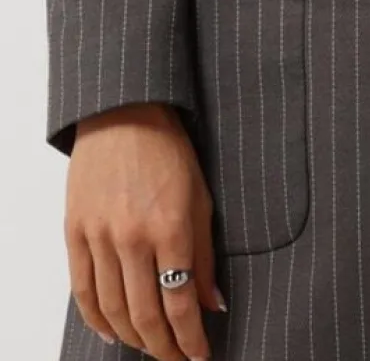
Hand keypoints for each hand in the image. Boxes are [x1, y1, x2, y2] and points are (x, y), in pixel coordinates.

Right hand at [65, 102, 224, 359]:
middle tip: (177, 359)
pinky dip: (97, 320)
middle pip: (146, 315)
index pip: (181, 303)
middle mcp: (133, 237)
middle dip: (165, 347)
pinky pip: (83, 290)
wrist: (124, 114)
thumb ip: (204, 254)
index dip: (192, 339)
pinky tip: (112, 334)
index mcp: (171, 227)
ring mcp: (100, 236)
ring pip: (113, 310)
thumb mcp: (201, 198)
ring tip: (151, 348)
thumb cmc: (169, 151)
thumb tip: (213, 303)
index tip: (201, 355)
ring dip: (134, 339)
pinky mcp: (75, 232)